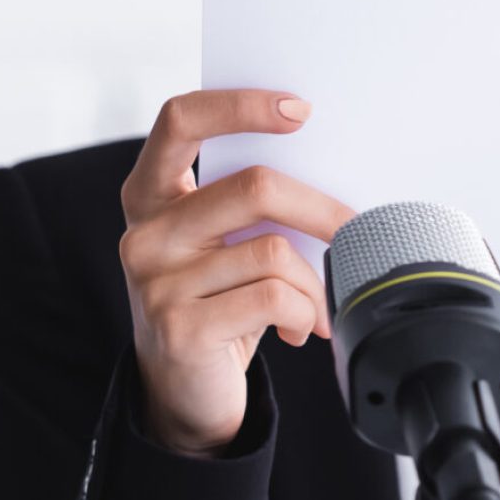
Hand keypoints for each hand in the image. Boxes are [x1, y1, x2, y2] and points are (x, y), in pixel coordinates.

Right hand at [119, 90, 354, 455]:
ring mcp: (156, 281)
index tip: (300, 110)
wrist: (185, 394)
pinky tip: (299, 331)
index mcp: (151, 195)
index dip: (240, 105)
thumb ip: (251, 209)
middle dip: (321, 209)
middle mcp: (146, 232)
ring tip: (317, 307)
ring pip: (274, 251)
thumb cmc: (218, 306)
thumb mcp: (224, 248)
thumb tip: (334, 182)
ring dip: (315, 284)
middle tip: (354, 229)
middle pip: (255, 186)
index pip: (181, 120)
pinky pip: (273, 298)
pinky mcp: (180, 327)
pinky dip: (304, 314)